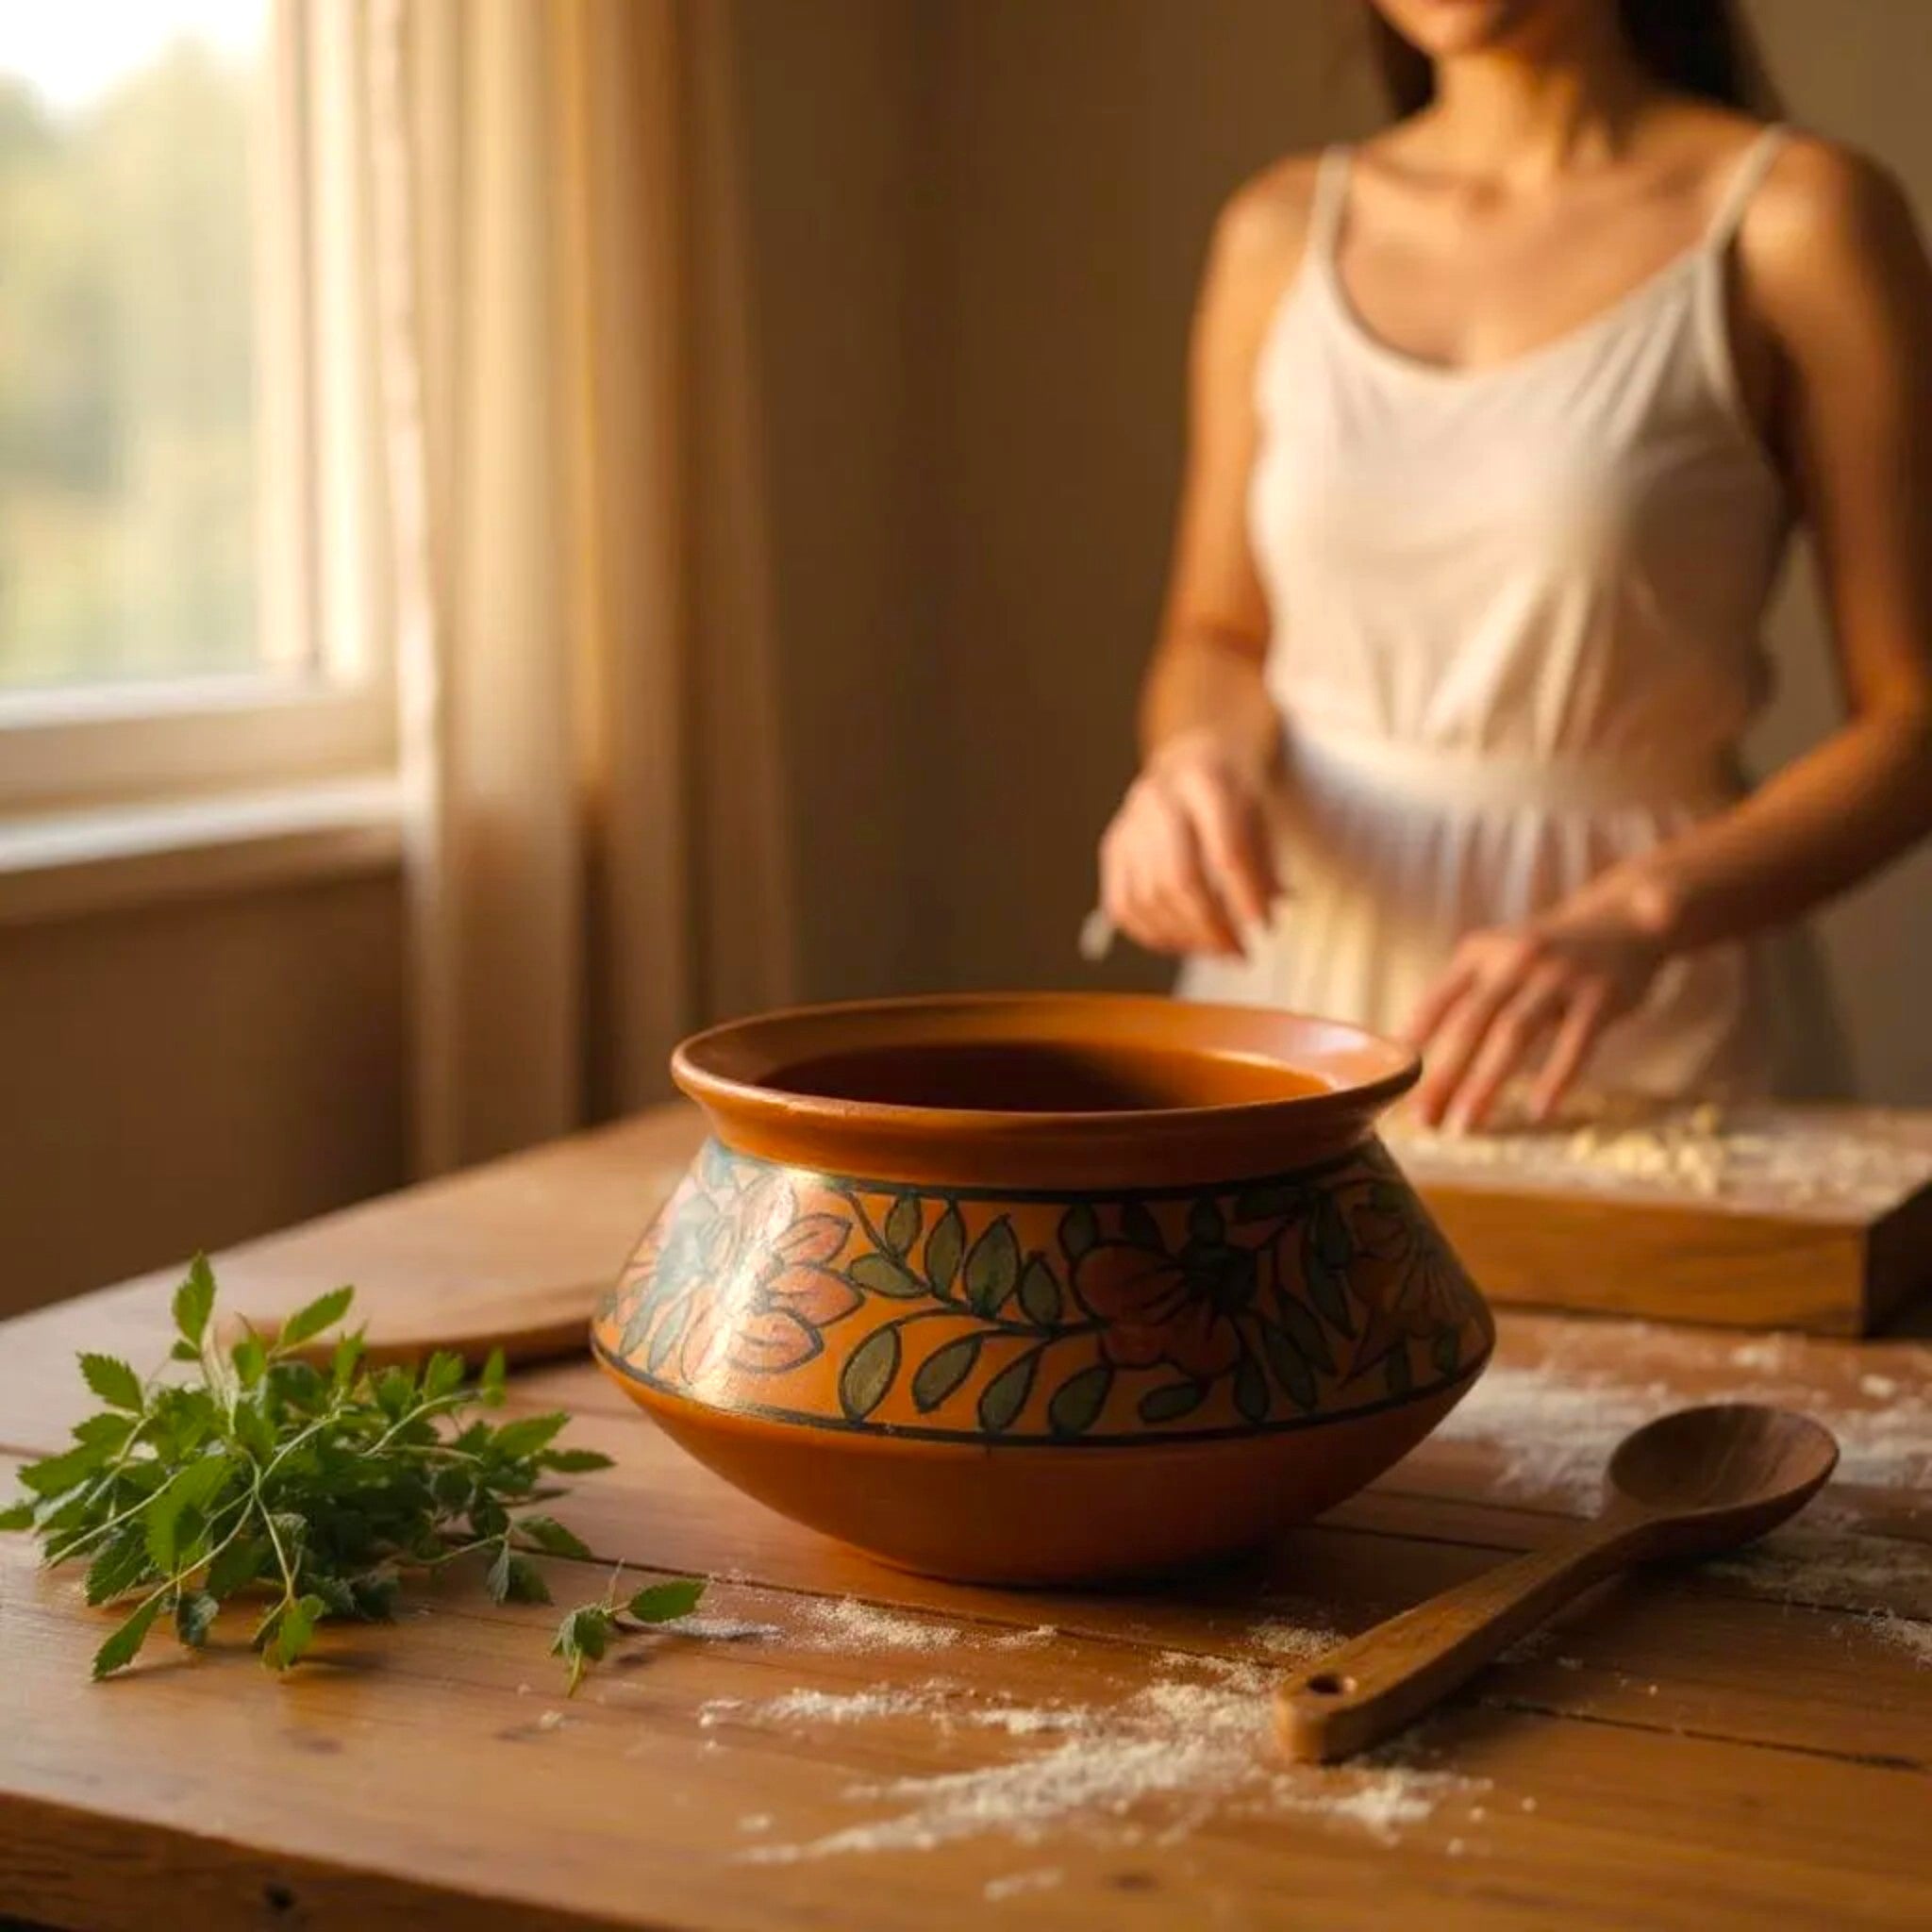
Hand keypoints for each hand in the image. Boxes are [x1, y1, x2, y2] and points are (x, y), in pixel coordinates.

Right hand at [1099, 729, 1280, 956]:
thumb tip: (1265, 919)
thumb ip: (1264, 861)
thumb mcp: (1262, 808)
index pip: (1224, 849)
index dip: (1244, 895)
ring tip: (1216, 950)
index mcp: (1204, 780)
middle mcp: (1159, 799)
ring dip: (1185, 938)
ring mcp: (1129, 824)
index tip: (1264, 928)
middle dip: (1212, 928)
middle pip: (1180, 880)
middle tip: (1239, 954)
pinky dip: (1152, 935)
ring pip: (1148, 899)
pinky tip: (1182, 942)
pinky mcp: (1113, 847)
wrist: (1189, 754)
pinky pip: (1123, 906)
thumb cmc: (1234, 788)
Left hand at [1404, 899, 1668, 1129]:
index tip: (1393, 1081)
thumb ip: (1464, 993)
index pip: (1438, 1000)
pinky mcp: (1600, 997)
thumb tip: (1414, 1049)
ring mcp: (1558, 977)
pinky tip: (1538, 1110)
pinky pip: (1575, 1043)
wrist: (1625, 918)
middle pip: (1470, 1024)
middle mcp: (1514, 961)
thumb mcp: (1498, 956)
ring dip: (1485, 1083)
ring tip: (1465, 1124)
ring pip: (1513, 1035)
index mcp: (1481, 954)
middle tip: (1423, 1119)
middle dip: (1443, 1076)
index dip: (1413, 1043)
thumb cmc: (1548, 953)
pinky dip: (1556, 1078)